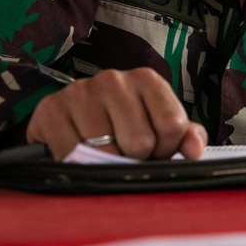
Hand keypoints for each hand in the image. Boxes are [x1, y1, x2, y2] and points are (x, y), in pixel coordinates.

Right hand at [27, 68, 206, 159]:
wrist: (68, 120)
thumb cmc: (123, 124)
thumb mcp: (158, 126)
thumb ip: (186, 136)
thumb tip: (194, 151)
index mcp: (147, 79)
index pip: (173, 125)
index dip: (167, 150)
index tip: (156, 152)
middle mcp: (114, 79)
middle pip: (141, 142)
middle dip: (136, 160)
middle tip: (125, 155)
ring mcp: (80, 92)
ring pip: (108, 152)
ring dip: (108, 164)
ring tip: (104, 155)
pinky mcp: (51, 110)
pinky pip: (73, 155)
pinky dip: (79, 166)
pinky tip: (80, 156)